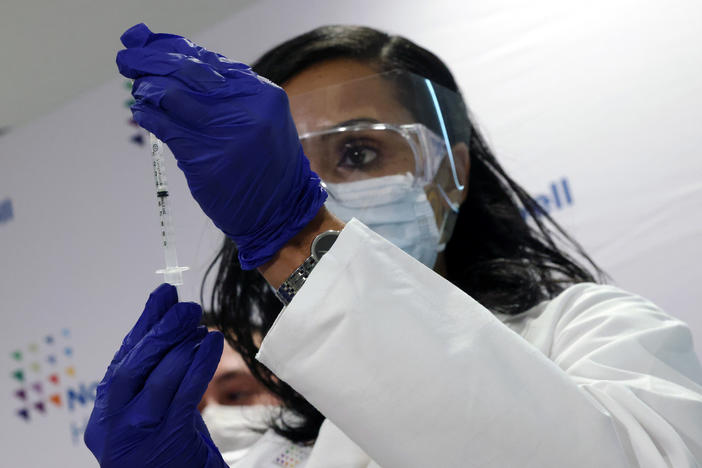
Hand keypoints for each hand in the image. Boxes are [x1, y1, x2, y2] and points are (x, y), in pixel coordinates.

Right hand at [84, 284, 226, 467]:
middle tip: (186, 306)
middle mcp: (112, 423)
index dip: (144, 324)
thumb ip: (152, 375)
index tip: (163, 294)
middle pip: (131, 368)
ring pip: (156, 380)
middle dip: (160, 331)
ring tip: (201, 324)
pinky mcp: (166, 440)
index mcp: (105, 413)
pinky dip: (199, 365)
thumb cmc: (165, 450)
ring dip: (181, 346)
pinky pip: (184, 394)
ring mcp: (138, 433)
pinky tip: (212, 344)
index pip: (122, 359)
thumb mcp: (150, 413)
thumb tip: (169, 323)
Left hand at [116, 23, 326, 268]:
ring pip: (175, 98)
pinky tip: (142, 110)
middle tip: (129, 58)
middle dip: (154, 62)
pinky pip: (168, 129)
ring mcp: (226, 136)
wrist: (279, 211)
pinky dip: (151, 116)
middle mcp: (247, 111)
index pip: (211, 62)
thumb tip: (182, 68)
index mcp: (263, 95)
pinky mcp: (206, 160)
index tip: (151, 44)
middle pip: (189, 73)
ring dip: (149, 88)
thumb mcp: (261, 120)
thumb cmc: (267, 165)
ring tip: (138, 85)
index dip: (175, 49)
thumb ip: (231, 95)